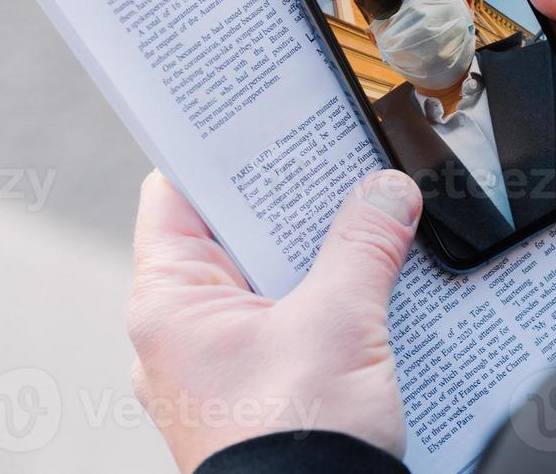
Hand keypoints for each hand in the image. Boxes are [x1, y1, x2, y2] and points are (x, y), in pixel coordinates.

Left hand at [128, 168, 422, 471]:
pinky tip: (374, 278)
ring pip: (266, 280)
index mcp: (169, 305)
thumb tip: (387, 192)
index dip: (218, 151)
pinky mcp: (259, 393)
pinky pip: (288, 323)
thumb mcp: (338, 324)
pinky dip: (325, 298)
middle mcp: (181, 334)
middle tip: (335, 156)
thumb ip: (363, 245)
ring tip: (364, 208)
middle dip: (288, 201)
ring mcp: (219, 367)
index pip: (177, 194)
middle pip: (231, 234)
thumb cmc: (296, 449)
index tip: (260, 115)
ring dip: (315, 251)